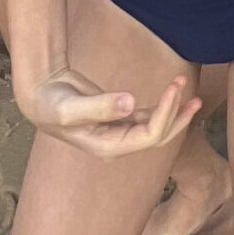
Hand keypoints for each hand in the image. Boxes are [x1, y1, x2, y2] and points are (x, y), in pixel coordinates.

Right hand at [21, 67, 200, 158]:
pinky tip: (174, 93)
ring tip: (187, 87)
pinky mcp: (119, 117)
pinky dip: (162, 105)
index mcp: (109, 146)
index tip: (174, 88)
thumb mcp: (72, 107)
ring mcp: (119, 132)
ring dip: (174, 110)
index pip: (149, 137)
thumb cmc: (52, 102)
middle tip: (191, 93)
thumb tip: (130, 102)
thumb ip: (100, 106)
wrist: (41, 95)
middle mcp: (117, 144)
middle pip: (158, 137)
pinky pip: (147, 116)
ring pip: (156, 127)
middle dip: (177, 116)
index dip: (166, 114)